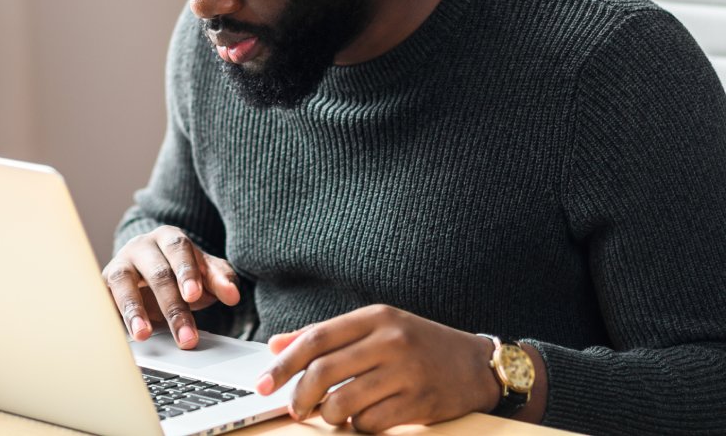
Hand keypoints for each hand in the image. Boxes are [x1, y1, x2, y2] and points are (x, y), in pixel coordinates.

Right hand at [102, 225, 239, 348]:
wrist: (145, 266)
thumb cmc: (178, 269)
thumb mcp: (203, 272)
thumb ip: (220, 280)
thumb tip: (233, 295)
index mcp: (169, 238)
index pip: (178, 249)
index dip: (186, 271)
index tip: (194, 295)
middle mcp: (141, 247)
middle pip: (156, 272)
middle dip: (172, 307)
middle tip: (187, 337)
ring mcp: (119, 264)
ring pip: (122, 282)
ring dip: (133, 310)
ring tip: (144, 334)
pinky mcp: (102, 285)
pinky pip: (102, 299)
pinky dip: (110, 315)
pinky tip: (119, 334)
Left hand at [256, 305, 501, 432]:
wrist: (477, 365)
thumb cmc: (419, 344)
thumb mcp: (376, 327)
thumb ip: (328, 335)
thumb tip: (277, 345)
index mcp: (375, 317)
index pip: (316, 338)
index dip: (284, 364)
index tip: (263, 382)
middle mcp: (390, 340)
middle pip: (324, 371)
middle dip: (299, 395)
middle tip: (293, 407)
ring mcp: (406, 372)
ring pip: (344, 402)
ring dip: (328, 415)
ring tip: (332, 413)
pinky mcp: (420, 403)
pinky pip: (371, 423)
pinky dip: (359, 426)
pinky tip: (364, 419)